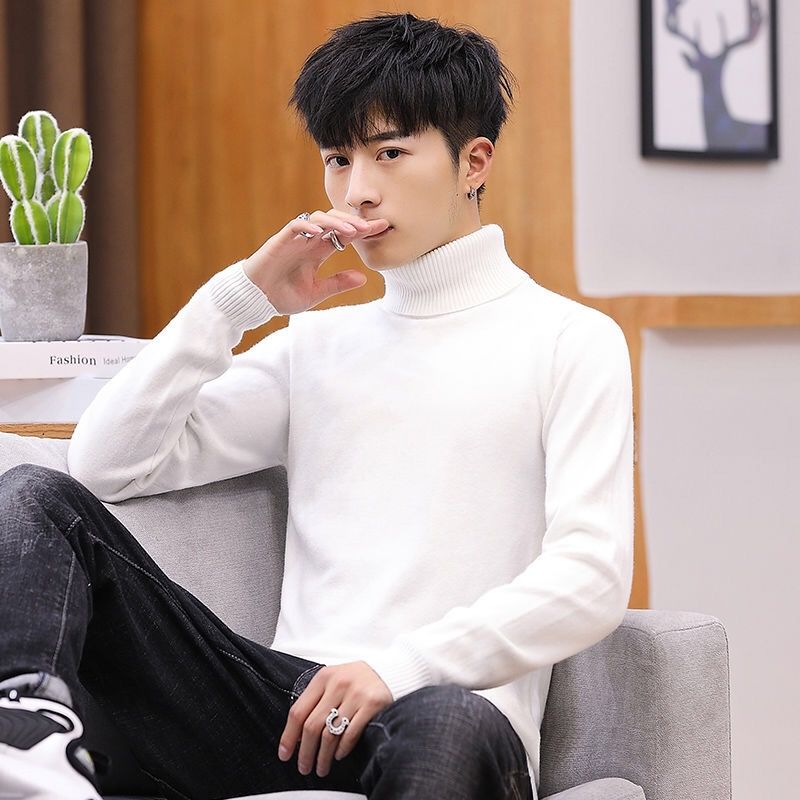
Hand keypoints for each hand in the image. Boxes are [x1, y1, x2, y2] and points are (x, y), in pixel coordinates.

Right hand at [243, 209, 389, 314]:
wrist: (255, 300)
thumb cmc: (281, 295)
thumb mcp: (315, 292)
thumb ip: (337, 284)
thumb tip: (363, 278)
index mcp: (318, 251)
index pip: (345, 235)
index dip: (363, 231)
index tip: (383, 229)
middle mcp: (309, 241)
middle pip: (335, 221)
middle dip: (354, 222)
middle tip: (373, 227)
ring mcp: (295, 239)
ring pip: (318, 218)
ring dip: (337, 222)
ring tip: (353, 231)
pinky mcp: (280, 240)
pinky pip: (295, 225)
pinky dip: (308, 226)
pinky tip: (320, 232)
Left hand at [278, 661, 392, 777]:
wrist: (388, 671)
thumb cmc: (356, 680)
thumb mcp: (332, 681)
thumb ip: (316, 701)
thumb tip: (297, 736)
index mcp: (323, 678)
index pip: (298, 711)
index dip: (289, 737)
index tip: (285, 754)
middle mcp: (338, 684)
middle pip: (312, 726)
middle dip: (305, 753)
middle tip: (304, 767)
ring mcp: (356, 694)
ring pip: (330, 734)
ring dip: (323, 757)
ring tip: (322, 767)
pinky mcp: (372, 704)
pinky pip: (351, 734)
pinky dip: (342, 749)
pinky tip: (339, 755)